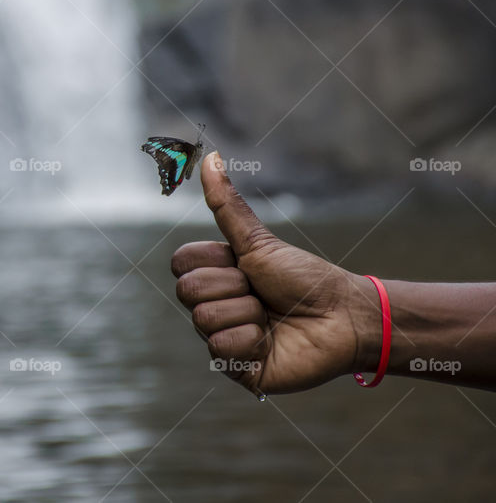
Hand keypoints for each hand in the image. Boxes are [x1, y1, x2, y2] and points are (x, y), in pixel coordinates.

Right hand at [171, 152, 379, 394]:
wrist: (343, 318)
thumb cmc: (304, 278)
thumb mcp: (258, 241)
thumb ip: (226, 204)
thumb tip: (211, 155)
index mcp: (214, 277)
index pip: (180, 263)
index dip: (214, 261)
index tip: (245, 265)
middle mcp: (213, 307)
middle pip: (188, 291)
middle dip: (233, 286)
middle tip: (262, 292)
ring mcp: (221, 338)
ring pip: (204, 320)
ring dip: (248, 314)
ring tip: (272, 318)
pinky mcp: (235, 368)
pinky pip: (220, 350)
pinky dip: (251, 342)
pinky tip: (271, 343)